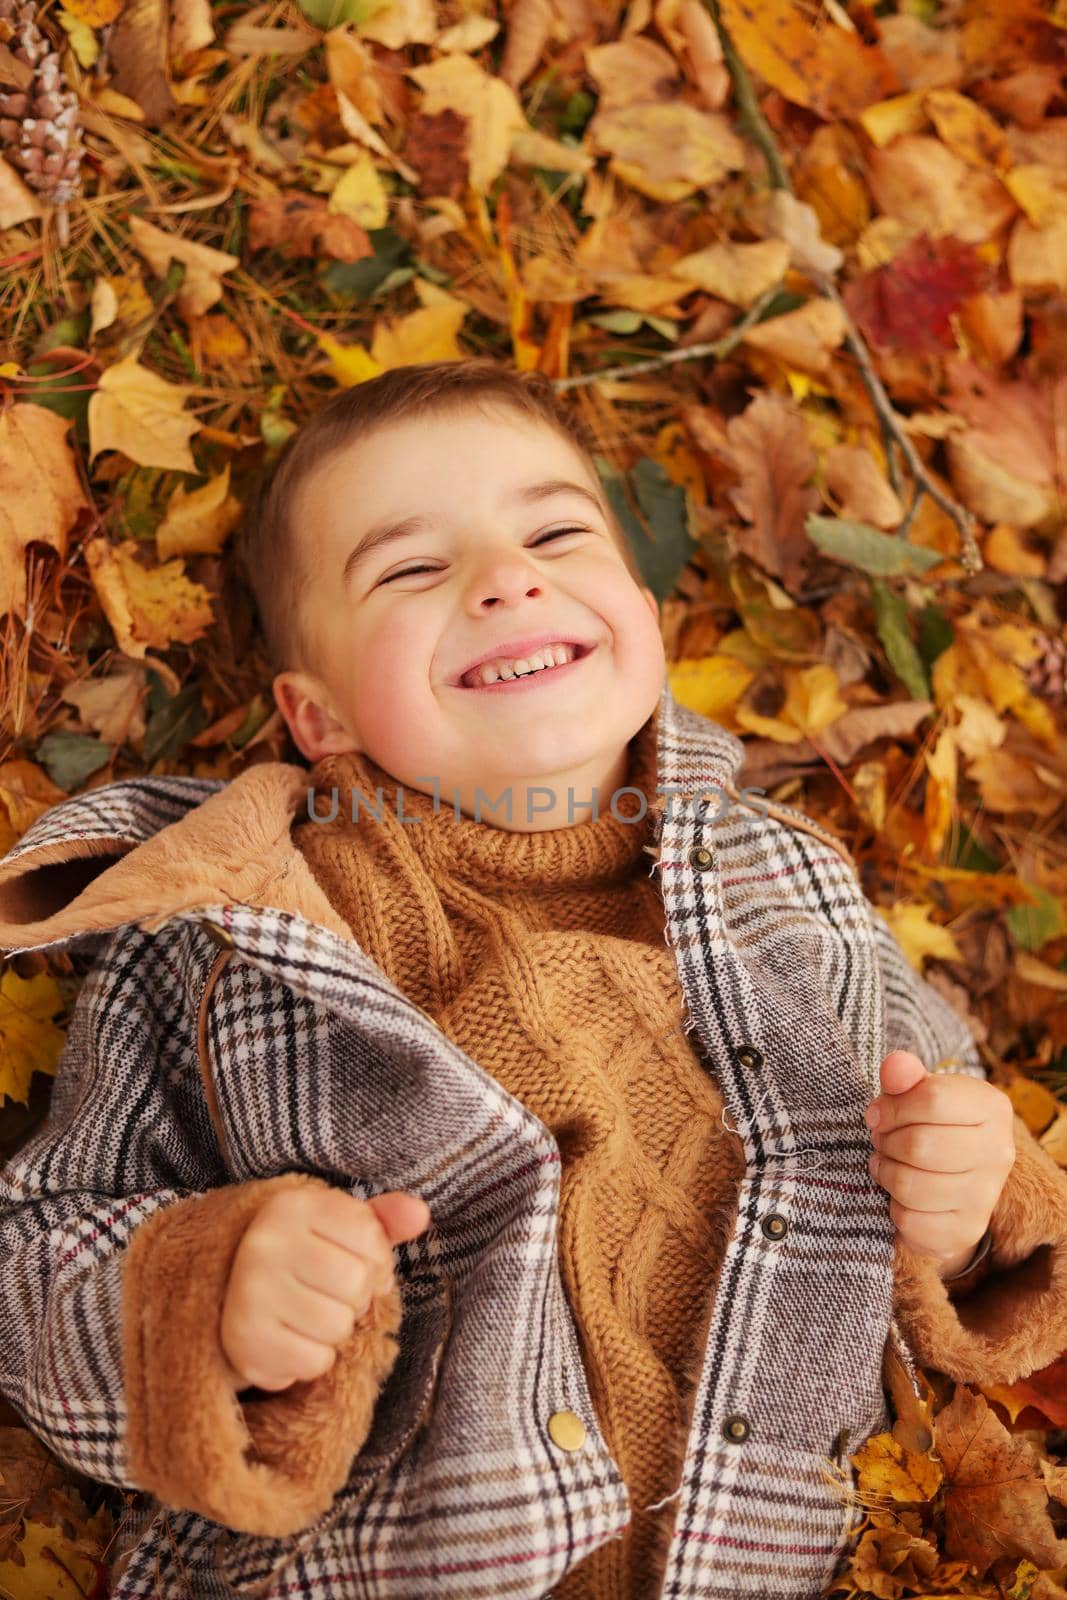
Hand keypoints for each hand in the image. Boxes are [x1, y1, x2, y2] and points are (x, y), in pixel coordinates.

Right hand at [220, 1186, 432, 1392]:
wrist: (239, 1300)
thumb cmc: (308, 1258)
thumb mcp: (343, 1230)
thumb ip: (385, 1219)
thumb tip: (419, 1214)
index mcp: (292, 1206)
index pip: (370, 1236)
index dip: (376, 1260)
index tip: (353, 1262)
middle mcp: (265, 1242)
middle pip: (356, 1283)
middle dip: (357, 1298)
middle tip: (331, 1295)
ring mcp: (249, 1291)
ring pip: (338, 1326)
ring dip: (336, 1331)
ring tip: (311, 1316)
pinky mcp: (244, 1338)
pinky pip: (314, 1361)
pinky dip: (315, 1359)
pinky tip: (294, 1338)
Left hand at [864, 1050, 1014, 1277]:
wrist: (954, 1175)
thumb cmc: (930, 1123)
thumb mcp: (919, 1091)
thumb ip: (905, 1075)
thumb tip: (894, 1066)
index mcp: (992, 1108)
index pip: (931, 1099)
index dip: (891, 1107)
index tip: (876, 1114)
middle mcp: (999, 1153)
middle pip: (920, 1145)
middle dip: (886, 1141)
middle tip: (881, 1139)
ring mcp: (986, 1196)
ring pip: (911, 1186)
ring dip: (886, 1172)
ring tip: (887, 1162)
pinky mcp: (967, 1231)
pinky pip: (911, 1221)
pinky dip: (894, 1207)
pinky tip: (900, 1194)